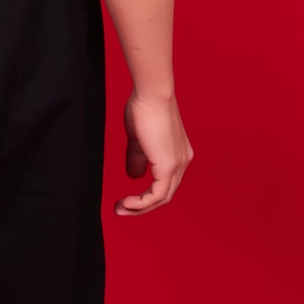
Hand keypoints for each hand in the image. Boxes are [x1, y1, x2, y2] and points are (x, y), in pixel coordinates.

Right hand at [115, 89, 192, 215]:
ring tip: (120, 209)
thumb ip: (137, 158)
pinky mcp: (168, 166)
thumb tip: (134, 176)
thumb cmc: (144, 108)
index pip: (165, 183)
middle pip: (164, 195)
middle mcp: (182, 161)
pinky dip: (141, 203)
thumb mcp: (138, 140)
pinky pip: (156, 195)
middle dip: (141, 207)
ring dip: (139, 208)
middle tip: (120, 209)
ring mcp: (177, 165)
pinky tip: (127, 202)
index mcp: (178, 154)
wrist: (152, 95)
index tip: (126, 199)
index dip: (146, 195)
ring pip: (162, 198)